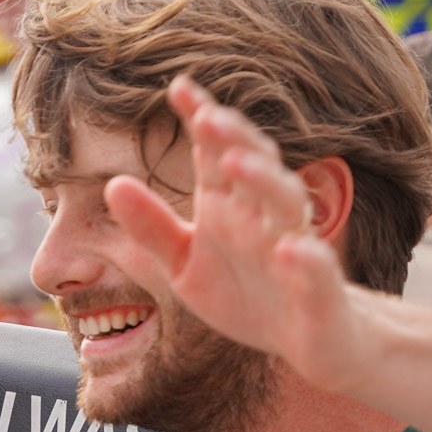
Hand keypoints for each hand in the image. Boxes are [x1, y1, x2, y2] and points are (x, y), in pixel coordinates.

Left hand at [105, 75, 375, 391]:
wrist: (305, 343)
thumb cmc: (244, 294)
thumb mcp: (183, 264)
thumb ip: (151, 228)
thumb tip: (112, 183)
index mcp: (229, 205)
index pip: (214, 153)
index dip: (202, 119)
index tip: (179, 88)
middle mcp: (264, 217)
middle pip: (253, 166)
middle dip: (233, 140)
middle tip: (206, 116)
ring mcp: (295, 250)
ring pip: (287, 205)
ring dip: (264, 181)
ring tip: (236, 163)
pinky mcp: (319, 291)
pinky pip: (316, 271)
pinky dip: (306, 259)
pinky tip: (291, 249)